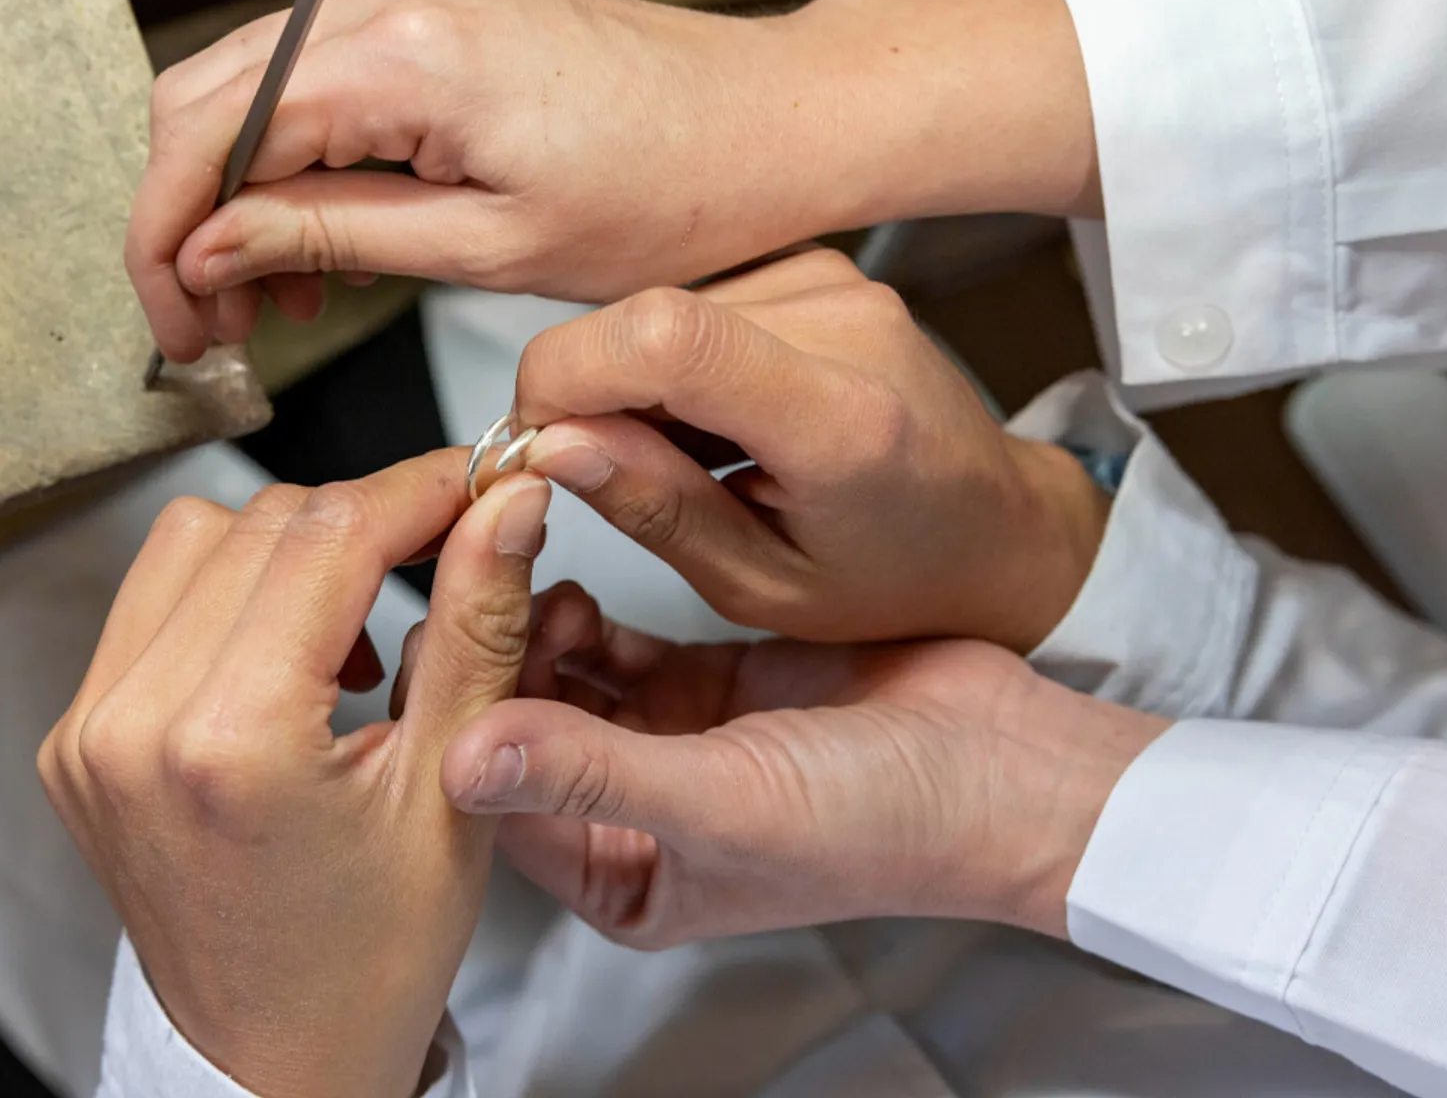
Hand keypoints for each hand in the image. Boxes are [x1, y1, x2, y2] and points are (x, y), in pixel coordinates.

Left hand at [38, 452, 550, 1097]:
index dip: (423, 487)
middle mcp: (131, 724)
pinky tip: (293, 655)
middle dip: (370, 513)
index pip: (331, 534)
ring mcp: (89, 730)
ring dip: (296, 547)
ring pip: (199, 539)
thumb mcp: (452, 789)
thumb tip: (507, 508)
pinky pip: (155, 599)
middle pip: (265, 520)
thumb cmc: (369, 960)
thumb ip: (479, 629)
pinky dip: (234, 592)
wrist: (275, 1060)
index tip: (483, 479)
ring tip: (360, 623)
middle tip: (449, 543)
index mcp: (228, 742)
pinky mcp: (76, 736)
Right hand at [128, 0, 1095, 361]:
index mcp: (399, 56)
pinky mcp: (436, 11)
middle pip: (204, 97)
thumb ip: (332, 237)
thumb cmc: (670, 189)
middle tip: (216, 328)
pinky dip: (295, 159)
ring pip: (252, 87)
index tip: (174, 327)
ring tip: (276, 303)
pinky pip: (319, 79)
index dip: (164, 241)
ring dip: (239, 195)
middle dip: (186, 220)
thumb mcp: (488, 246)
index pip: (205, 135)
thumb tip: (209, 252)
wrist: (770, 123)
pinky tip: (324, 242)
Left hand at [435, 583, 1166, 945]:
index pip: (505, 802)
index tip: (443, 636)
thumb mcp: (723, 803)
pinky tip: (571, 573)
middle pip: (526, 731)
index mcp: (624, 880)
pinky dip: (587, 610)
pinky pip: (615, 643)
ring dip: (535, 625)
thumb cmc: (888, 823)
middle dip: (495, 660)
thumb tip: (462, 761)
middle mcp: (633, 819)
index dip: (466, 720)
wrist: (1003, 763)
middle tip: (472, 577)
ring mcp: (666, 744)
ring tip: (521, 567)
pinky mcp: (702, 683)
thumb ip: (592, 776)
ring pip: (562, 680)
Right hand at [512, 247, 1109, 650]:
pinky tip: (714, 422)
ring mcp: (832, 279)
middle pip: (644, 316)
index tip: (541, 447)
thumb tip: (553, 445)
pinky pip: (689, 299)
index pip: (667, 339)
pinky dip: (669, 364)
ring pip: (655, 307)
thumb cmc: (897, 574)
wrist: (996, 524)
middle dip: (588, 394)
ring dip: (634, 383)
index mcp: (843, 417)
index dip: (568, 378)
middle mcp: (844, 321)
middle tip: (612, 475)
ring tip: (693, 457)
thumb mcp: (765, 587)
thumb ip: (659, 511)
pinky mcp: (812, 264)